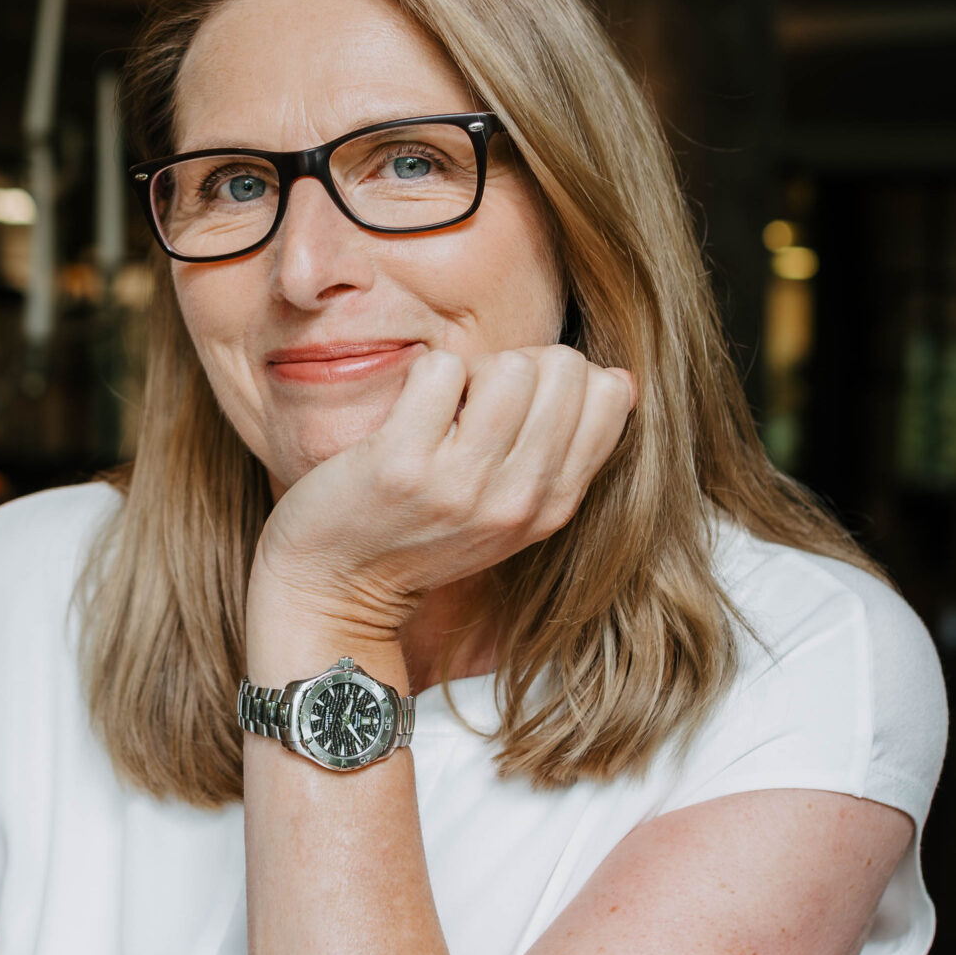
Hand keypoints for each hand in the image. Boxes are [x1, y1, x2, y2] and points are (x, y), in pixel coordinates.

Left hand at [253, 343, 634, 644]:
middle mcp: (518, 500)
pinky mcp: (402, 465)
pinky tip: (406, 416)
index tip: (516, 407)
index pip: (609, 396)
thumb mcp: (510, 510)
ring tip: (440, 412)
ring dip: (471, 370)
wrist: (333, 589)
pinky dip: (422, 376)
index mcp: (553, 506)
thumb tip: (622, 379)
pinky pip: (441, 369)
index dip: (561, 377)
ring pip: (510, 366)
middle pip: (565, 369)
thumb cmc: (418, 536)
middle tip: (472, 406)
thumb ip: (566, 451)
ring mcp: (461, 485)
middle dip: (518, 365)